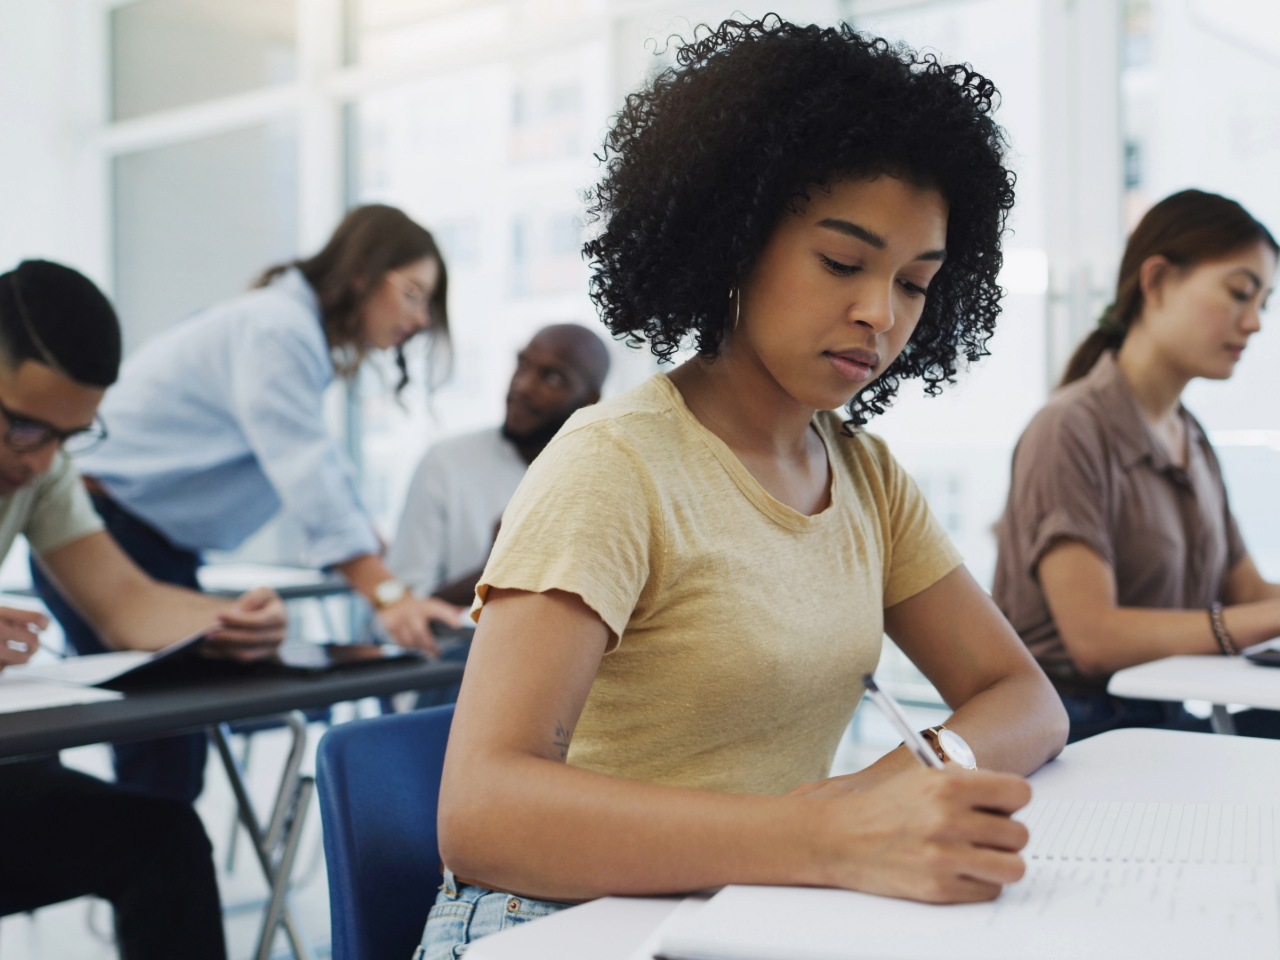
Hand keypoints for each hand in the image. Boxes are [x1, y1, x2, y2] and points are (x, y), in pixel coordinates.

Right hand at [0, 607, 45, 670]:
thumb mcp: (0, 614)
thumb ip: (17, 618)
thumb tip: (43, 624)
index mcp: (2, 612)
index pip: (36, 617)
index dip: (44, 624)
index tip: (43, 629)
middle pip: (33, 639)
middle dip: (35, 646)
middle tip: (29, 647)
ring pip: (25, 658)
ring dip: (24, 658)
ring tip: (14, 655)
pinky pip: (6, 669)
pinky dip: (5, 666)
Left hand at [202, 587, 287, 661]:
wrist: (270, 615)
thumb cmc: (263, 602)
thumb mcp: (262, 592)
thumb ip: (253, 599)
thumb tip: (238, 613)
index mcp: (280, 617)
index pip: (257, 622)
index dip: (237, 620)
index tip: (218, 615)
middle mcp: (279, 635)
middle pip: (250, 639)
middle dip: (227, 636)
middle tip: (207, 633)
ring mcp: (272, 649)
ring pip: (246, 653)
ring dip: (225, 647)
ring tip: (207, 641)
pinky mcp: (262, 657)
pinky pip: (243, 659)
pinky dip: (226, 654)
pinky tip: (212, 648)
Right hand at [378, 594, 464, 656]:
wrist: (392, 598)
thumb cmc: (417, 606)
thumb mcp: (431, 605)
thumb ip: (447, 612)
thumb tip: (463, 616)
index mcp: (426, 605)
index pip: (439, 610)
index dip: (449, 616)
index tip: (458, 625)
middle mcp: (412, 611)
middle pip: (421, 633)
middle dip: (429, 646)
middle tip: (437, 654)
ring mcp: (400, 618)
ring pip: (409, 641)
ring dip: (417, 647)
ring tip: (422, 648)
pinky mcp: (389, 625)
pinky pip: (399, 642)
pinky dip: (406, 646)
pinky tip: (410, 644)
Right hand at [812, 767, 1030, 902]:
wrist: (840, 837)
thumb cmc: (884, 806)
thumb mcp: (922, 778)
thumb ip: (966, 783)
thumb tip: (1009, 799)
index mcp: (948, 784)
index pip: (1019, 793)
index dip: (1012, 800)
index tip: (1002, 807)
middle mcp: (949, 819)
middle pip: (1019, 834)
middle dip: (1005, 834)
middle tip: (985, 834)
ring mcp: (945, 856)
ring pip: (1014, 867)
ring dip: (1001, 863)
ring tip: (981, 856)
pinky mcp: (939, 888)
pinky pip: (991, 891)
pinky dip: (981, 883)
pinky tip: (961, 871)